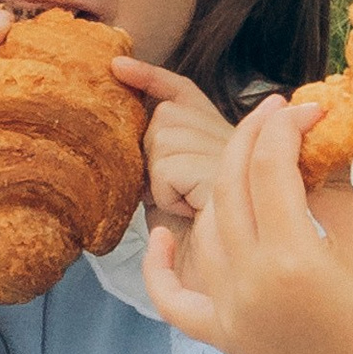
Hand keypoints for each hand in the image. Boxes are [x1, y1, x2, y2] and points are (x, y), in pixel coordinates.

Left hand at [114, 59, 234, 235]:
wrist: (211, 285)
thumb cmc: (188, 243)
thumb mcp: (165, 189)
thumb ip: (158, 154)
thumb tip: (131, 115)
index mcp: (219, 135)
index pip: (181, 92)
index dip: (149, 77)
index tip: (116, 67)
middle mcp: (235, 138)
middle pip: (164, 114)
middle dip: (152, 152)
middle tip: (172, 193)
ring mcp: (236, 155)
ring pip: (163, 137)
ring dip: (160, 178)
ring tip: (183, 206)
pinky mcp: (228, 174)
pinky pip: (168, 166)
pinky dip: (166, 193)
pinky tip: (187, 212)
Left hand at [143, 98, 352, 353]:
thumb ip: (333, 189)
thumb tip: (312, 142)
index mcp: (291, 257)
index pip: (269, 167)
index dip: (284, 126)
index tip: (305, 108)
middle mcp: (247, 282)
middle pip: (230, 186)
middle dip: (250, 139)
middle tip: (275, 114)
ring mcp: (228, 312)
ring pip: (206, 225)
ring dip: (224, 185)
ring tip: (254, 162)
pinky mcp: (221, 336)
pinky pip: (173, 297)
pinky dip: (161, 265)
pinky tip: (164, 232)